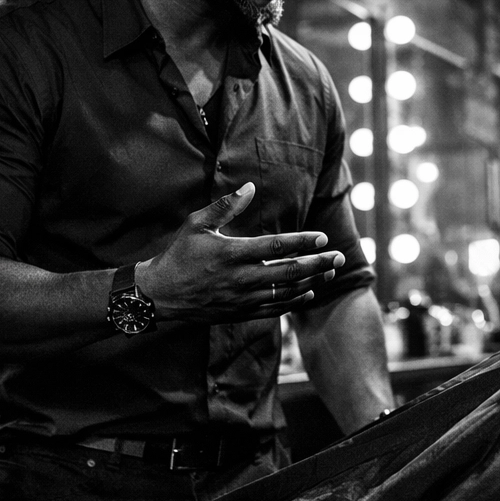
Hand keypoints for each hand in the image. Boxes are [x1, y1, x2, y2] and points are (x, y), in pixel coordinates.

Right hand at [136, 183, 345, 322]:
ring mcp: (241, 298)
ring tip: (330, 272)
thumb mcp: (196, 224)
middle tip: (339, 257)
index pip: (275, 246)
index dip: (302, 242)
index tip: (322, 237)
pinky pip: (274, 309)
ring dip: (311, 282)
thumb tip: (250, 188)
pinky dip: (294, 301)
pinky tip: (309, 293)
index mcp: (231, 253)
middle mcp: (240, 278)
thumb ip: (225, 206)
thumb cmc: (179, 255)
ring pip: (285, 292)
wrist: (160, 295)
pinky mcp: (240, 312)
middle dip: (317, 264)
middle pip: (288, 272)